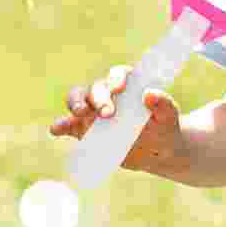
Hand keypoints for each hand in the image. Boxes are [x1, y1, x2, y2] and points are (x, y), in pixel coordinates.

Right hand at [49, 65, 184, 174]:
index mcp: (128, 84)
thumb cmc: (165, 127)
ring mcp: (94, 112)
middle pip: (96, 88)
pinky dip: (61, 125)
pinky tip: (56, 129)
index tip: (119, 90)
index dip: (116, 80)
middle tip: (107, 114)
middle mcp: (107, 93)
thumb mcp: (170, 117)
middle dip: (98, 98)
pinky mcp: (85, 130)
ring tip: (78, 114)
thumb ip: (164, 104)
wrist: (157, 151)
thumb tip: (149, 95)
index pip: (118, 75)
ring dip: (75, 104)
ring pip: (78, 100)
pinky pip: (70, 125)